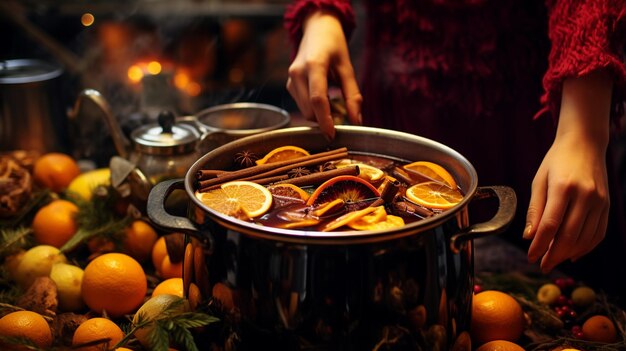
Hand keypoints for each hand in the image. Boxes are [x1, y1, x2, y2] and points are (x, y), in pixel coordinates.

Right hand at [286, 10, 362, 138]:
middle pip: (310, 110)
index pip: (318, 99)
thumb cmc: (334, 46)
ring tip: (334, 100)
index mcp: (314, 64)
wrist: (316, 30)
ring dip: (320, 114)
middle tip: (343, 113)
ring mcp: (291, 79)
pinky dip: (314, 108)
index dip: (325, 120)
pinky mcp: (289, 85)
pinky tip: (324, 95)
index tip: (332, 134)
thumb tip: (357, 120)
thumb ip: (352, 95)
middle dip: (326, 118)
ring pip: (305, 111)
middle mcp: (297, 73)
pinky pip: (302, 105)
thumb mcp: (347, 68)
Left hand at [524, 70, 612, 271]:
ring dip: (568, 253)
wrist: (585, 143)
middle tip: (542, 265)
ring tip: (553, 260)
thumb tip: (530, 237)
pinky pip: (599, 233)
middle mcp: (585, 196)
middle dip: (553, 254)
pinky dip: (586, 247)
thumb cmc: (556, 161)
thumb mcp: (539, 181)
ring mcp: (600, 201)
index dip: (539, 245)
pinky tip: (573, 253)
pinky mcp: (607, 205)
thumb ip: (535, 209)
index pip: (550, 225)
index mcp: (563, 188)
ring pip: (585, 238)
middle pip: (569, 235)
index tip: (530, 257)